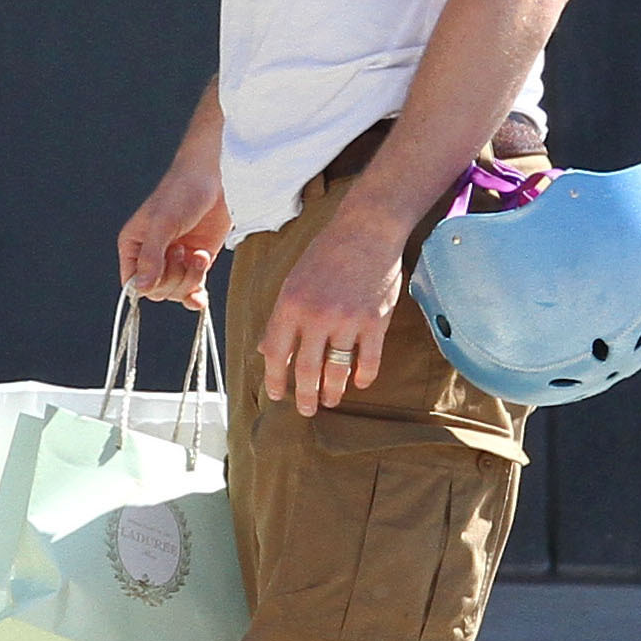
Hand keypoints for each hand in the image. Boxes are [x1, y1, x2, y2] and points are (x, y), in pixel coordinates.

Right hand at [118, 157, 229, 308]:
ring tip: (198, 255)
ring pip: (177, 292)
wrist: (210, 182)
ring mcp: (175, 262)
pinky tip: (201, 295)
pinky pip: (193, 291)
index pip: (132, 283)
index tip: (161, 271)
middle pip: (158, 291)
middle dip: (174, 277)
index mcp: (134, 247)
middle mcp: (152, 258)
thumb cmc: (180, 194)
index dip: (148, 285)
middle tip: (181, 250)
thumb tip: (142, 287)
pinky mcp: (195, 263)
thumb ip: (152, 256)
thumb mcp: (162, 224)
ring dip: (191, 278)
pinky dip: (198, 294)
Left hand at [259, 210, 403, 413]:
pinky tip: (360, 383)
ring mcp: (348, 319)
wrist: (367, 230)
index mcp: (290, 304)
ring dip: (333, 391)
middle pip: (307, 369)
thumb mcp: (294, 280)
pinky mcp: (375, 320)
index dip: (274, 378)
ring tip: (331, 400)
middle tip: (306, 411)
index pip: (276, 352)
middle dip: (305, 396)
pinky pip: (369, 359)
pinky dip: (364, 375)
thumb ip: (281, 316)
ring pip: (338, 370)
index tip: (276, 394)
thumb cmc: (326, 253)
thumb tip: (265, 348)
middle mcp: (317, 315)